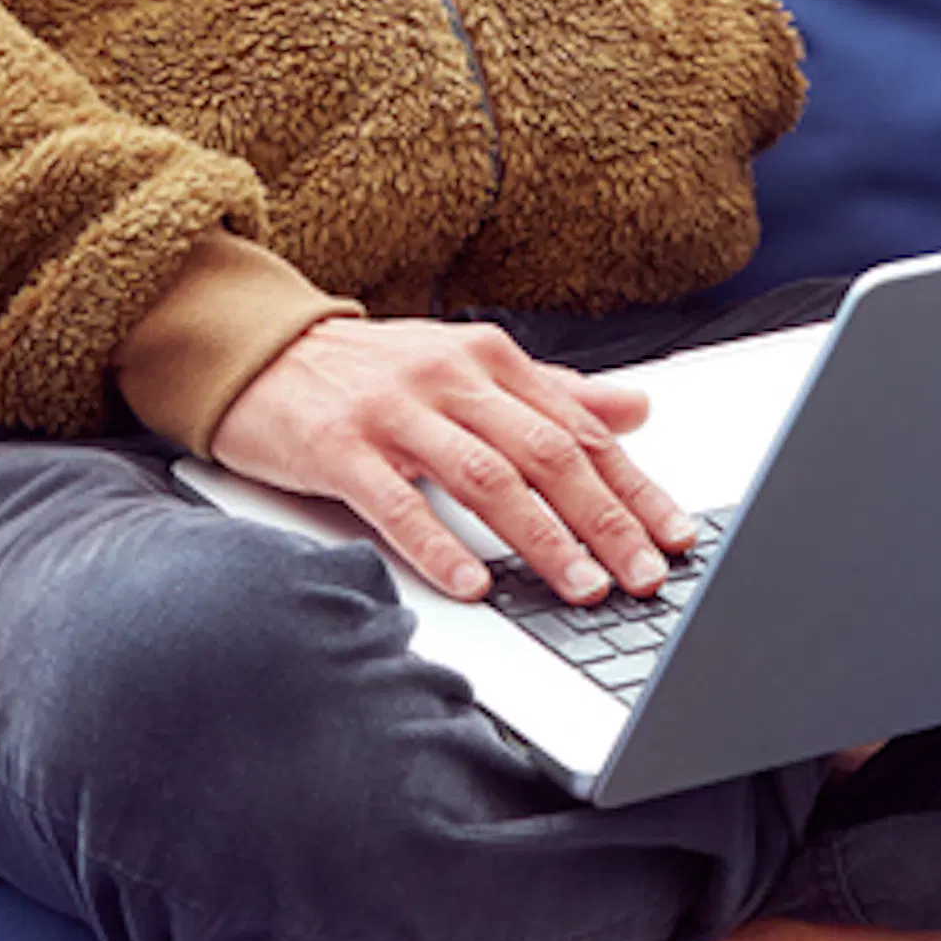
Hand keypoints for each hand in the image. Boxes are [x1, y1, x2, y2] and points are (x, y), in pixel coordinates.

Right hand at [207, 315, 694, 604]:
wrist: (264, 353)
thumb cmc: (375, 372)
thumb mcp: (467, 368)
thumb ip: (552, 392)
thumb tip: (637, 410)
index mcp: (487, 358)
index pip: (578, 429)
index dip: (633, 486)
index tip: (676, 538)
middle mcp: (448, 377)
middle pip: (543, 452)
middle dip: (602, 519)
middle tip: (643, 576)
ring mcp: (393, 410)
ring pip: (483, 476)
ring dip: (540, 538)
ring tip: (581, 587)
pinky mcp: (339, 445)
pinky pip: (396, 501)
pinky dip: (439, 545)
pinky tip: (473, 585)